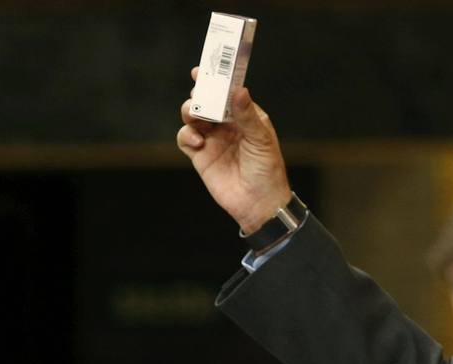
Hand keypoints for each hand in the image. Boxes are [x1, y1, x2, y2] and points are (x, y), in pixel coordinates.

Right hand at [177, 68, 291, 233]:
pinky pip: (185, 138)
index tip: (206, 69)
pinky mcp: (200, 156)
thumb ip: (247, 116)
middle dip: (200, 94)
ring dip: (191, 111)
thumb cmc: (267, 171)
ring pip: (193, 116)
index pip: (228, 92)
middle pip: (207, 100)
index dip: (217, 80)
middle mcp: (227, 125)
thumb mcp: (261, 140)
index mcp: (245, 116)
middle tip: (199, 93)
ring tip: (196, 115)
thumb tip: (238, 90)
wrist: (258, 205)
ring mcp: (212, 139)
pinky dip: (187, 135)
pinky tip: (198, 143)